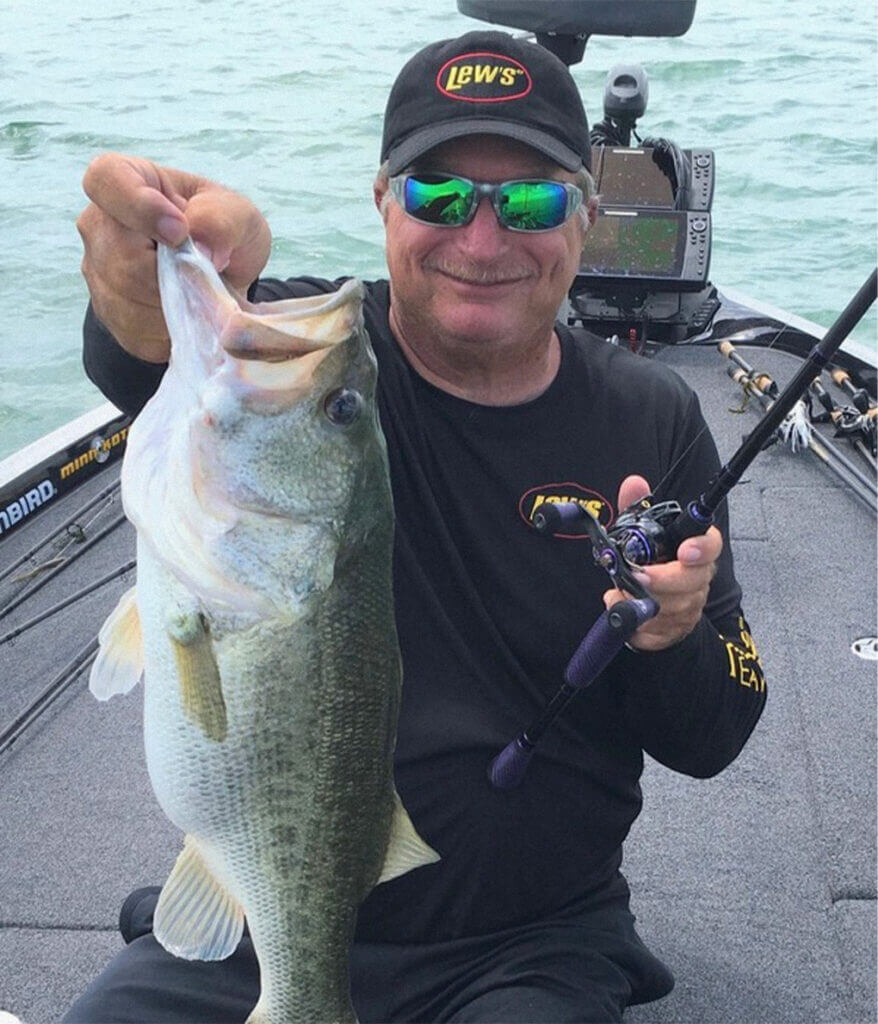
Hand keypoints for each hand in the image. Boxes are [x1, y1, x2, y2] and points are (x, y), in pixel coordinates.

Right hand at [77, 153, 271, 361]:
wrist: (222, 278)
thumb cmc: (224, 232)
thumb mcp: (239, 216)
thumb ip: (223, 220)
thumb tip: (201, 245)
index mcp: (126, 180)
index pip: (106, 180)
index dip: (140, 207)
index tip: (180, 232)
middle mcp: (99, 224)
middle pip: (120, 257)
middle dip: (171, 275)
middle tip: (206, 277)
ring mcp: (97, 270)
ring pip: (126, 299)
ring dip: (175, 305)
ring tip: (200, 295)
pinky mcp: (109, 313)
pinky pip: (135, 330)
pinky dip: (171, 329)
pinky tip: (188, 314)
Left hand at [603, 475, 721, 651]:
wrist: (654, 605)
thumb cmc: (651, 564)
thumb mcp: (641, 534)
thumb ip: (637, 508)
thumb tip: (633, 482)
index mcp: (695, 551)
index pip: (710, 545)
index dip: (702, 548)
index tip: (685, 550)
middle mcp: (698, 580)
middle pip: (692, 581)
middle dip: (662, 580)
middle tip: (638, 575)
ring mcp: (690, 607)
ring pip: (674, 608)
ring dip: (642, 602)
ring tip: (620, 592)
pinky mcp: (675, 631)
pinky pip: (659, 633)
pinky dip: (637, 625)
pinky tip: (623, 612)